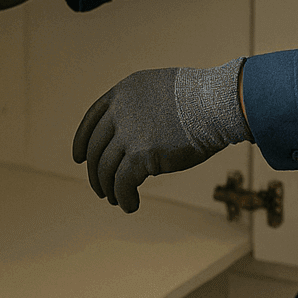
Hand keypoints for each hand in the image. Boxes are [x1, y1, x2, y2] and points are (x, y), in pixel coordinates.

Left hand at [72, 59, 249, 212]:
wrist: (218, 103)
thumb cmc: (203, 98)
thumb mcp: (164, 91)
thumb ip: (145, 106)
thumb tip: (140, 130)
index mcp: (124, 91)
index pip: (91, 119)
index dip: (81, 141)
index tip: (78, 159)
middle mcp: (121, 110)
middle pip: (95, 148)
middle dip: (95, 173)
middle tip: (101, 189)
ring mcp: (129, 132)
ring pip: (105, 169)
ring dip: (109, 189)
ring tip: (117, 200)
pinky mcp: (140, 155)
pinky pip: (123, 184)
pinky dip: (124, 198)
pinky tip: (131, 206)